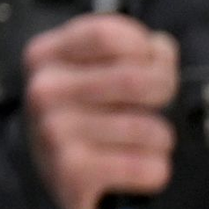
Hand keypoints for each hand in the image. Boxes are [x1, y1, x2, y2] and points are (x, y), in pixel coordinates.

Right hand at [23, 12, 178, 208]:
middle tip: (164, 98)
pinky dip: (157, 169)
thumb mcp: (89, 68)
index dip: (142, 46)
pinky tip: (141, 167)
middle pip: (132, 78)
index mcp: (45, 55)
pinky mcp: (74, 173)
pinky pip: (146, 168)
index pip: (106, 35)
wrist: (54, 173)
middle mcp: (44, 90)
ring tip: (148, 139)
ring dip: (162, 136)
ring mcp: (55, 132)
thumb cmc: (81, 111)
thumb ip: (126, 50)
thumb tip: (162, 50)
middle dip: (165, 87)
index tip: (150, 60)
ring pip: (146, 128)